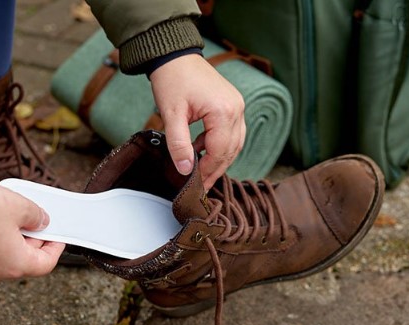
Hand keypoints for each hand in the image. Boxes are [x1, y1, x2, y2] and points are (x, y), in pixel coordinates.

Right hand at [0, 178, 64, 281]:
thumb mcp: (19, 206)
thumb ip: (36, 216)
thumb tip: (41, 221)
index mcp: (14, 264)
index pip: (46, 264)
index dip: (55, 248)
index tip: (57, 235)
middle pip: (25, 261)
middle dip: (34, 240)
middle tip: (36, 220)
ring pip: (4, 256)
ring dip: (13, 239)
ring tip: (13, 216)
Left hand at [149, 53, 245, 189]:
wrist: (175, 55)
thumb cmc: (172, 80)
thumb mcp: (171, 115)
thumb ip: (178, 145)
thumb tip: (185, 170)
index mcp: (223, 112)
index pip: (219, 152)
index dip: (208, 171)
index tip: (196, 185)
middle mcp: (236, 109)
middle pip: (231, 150)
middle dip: (215, 170)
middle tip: (201, 185)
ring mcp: (237, 105)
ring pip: (234, 143)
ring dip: (219, 159)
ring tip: (201, 172)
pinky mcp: (232, 104)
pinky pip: (232, 132)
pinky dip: (218, 144)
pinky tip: (201, 150)